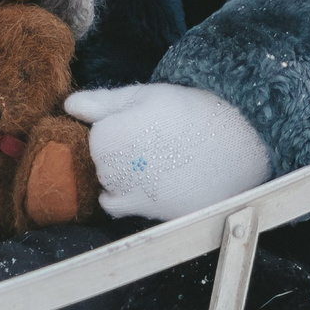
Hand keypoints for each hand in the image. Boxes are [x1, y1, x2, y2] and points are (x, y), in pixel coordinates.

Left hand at [63, 82, 267, 221]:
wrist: (240, 141)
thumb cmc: (192, 111)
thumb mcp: (144, 95)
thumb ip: (101, 102)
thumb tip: (69, 106)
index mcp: (109, 137)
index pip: (90, 138)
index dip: (110, 128)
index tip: (133, 123)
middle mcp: (115, 172)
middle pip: (97, 164)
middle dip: (113, 153)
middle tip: (147, 140)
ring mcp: (132, 197)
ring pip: (107, 186)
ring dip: (119, 176)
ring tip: (153, 159)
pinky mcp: (153, 214)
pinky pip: (121, 208)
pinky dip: (126, 198)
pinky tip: (149, 183)